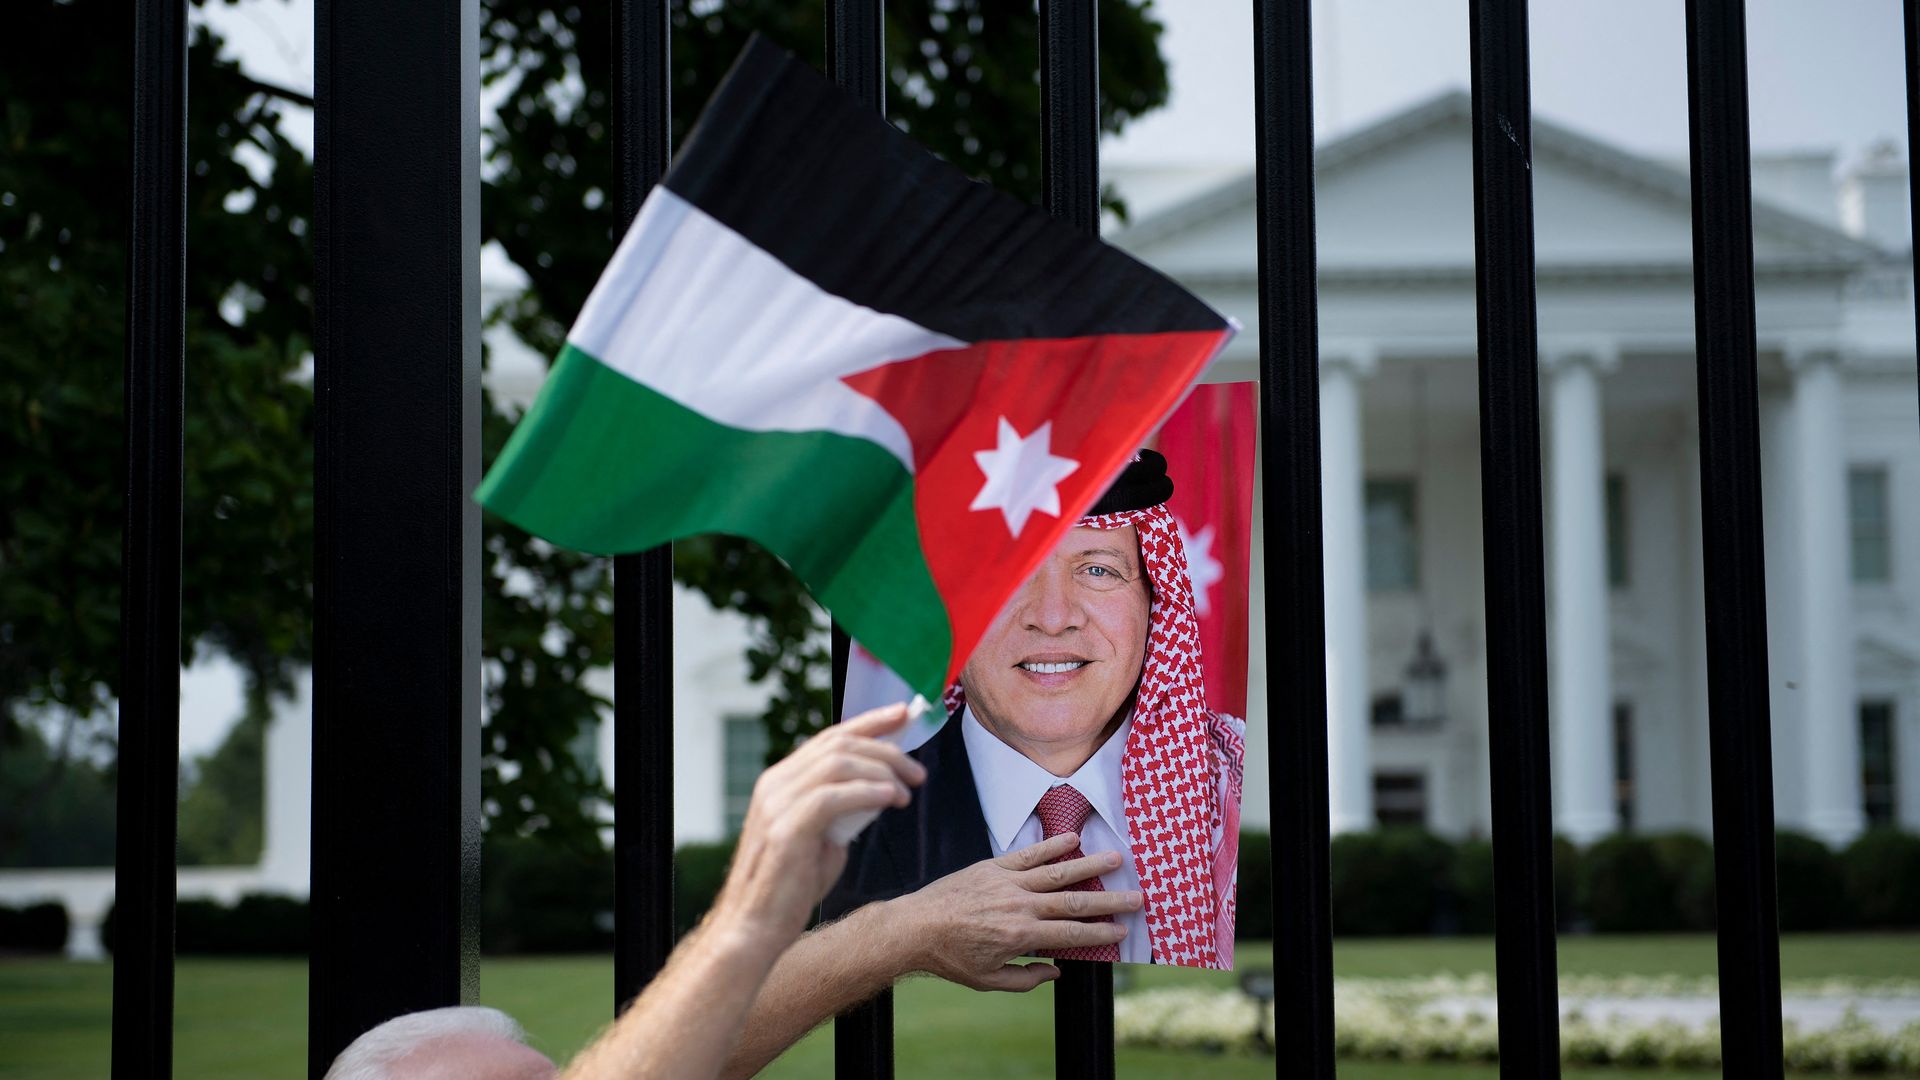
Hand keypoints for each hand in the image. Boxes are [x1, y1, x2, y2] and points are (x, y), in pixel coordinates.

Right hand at [712, 703, 925, 949]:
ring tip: (908, 791)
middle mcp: (775, 784)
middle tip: (918, 771)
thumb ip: (843, 810)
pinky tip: (890, 798)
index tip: (904, 715)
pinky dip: (866, 792)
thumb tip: (879, 792)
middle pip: (839, 744)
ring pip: (837, 763)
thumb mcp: (821, 838)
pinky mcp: (785, 829)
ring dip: (881, 771)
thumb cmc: (790, 888)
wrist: (755, 929)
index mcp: (780, 781)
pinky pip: (831, 796)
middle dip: (886, 749)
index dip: (870, 723)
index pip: (830, 738)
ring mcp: (776, 804)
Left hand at [888, 832, 1141, 990]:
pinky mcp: (993, 866)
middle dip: (1109, 900)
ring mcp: (1008, 883)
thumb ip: (1026, 978)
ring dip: (1090, 864)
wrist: (915, 927)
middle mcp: (1020, 906)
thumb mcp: (989, 980)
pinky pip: (1028, 854)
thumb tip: (1057, 971)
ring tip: (1117, 857)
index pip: (1072, 934)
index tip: (1123, 930)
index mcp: (1021, 936)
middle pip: (1074, 901)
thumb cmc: (951, 958)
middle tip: (1137, 897)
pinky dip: (1052, 846)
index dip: (1100, 932)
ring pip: (1057, 872)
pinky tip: (1073, 840)